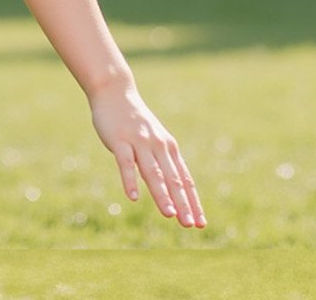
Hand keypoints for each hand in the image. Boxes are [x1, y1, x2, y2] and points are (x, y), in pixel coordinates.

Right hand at [89, 82, 204, 228]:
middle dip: (182, 203)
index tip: (201, 223)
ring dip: (162, 195)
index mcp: (168, 147)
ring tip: (170, 215)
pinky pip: (126, 163)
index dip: (193, 202)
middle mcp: (158, 145)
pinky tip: (133, 197)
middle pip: (172, 179)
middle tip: (190, 224)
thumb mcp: (153, 139)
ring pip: (153, 172)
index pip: (184, 179)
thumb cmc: (134, 120)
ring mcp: (139, 142)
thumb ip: (162, 162)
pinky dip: (130, 180)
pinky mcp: (119, 140)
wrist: (114, 90)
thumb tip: (172, 190)